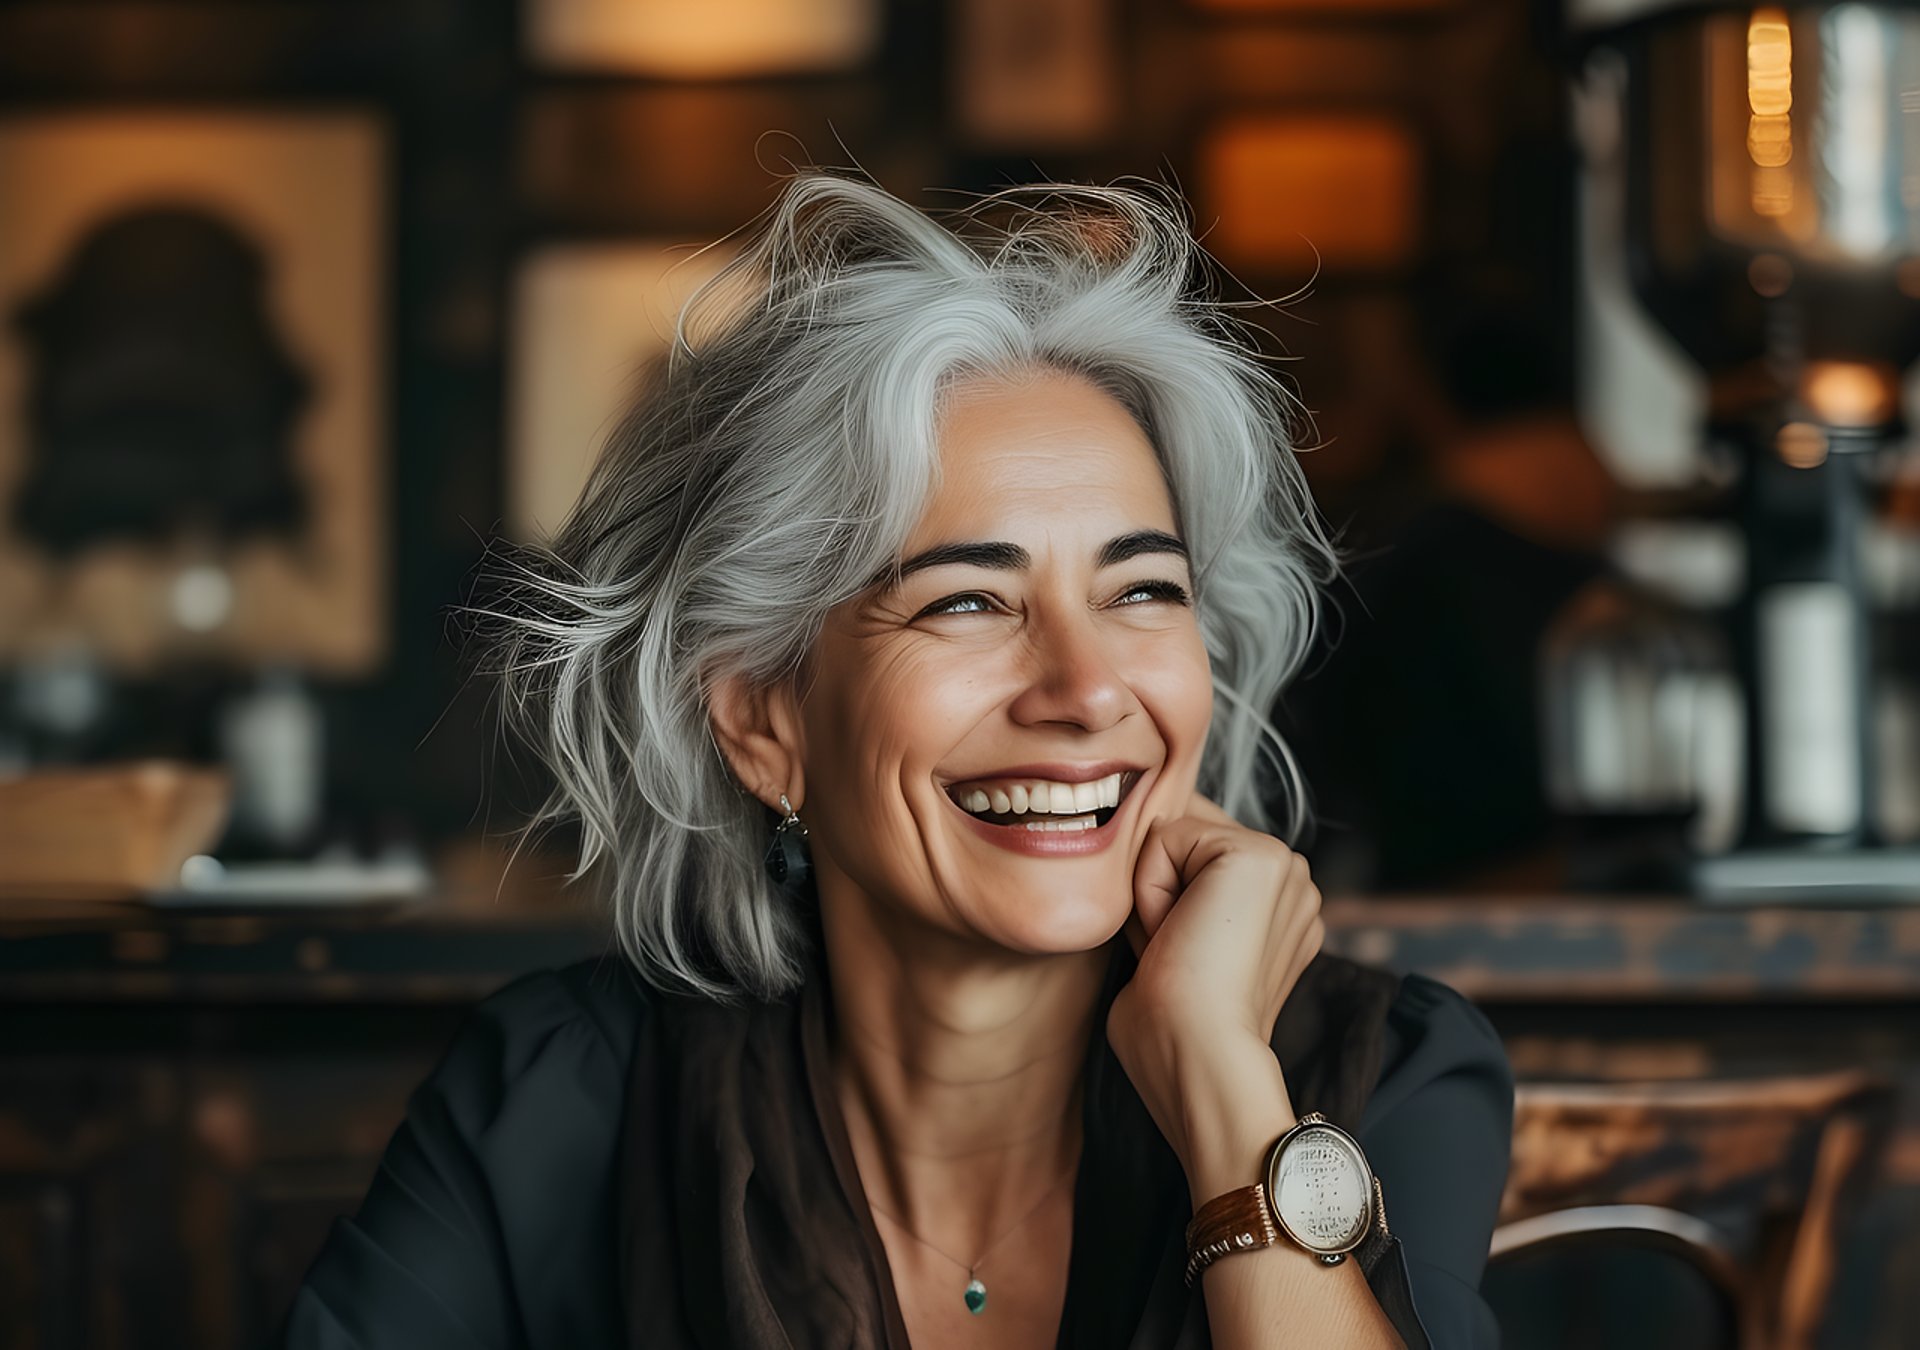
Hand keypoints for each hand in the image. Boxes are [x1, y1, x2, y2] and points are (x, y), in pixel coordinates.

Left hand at [1105, 791, 1324, 1184]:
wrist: (1199, 1058)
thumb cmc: (1174, 1033)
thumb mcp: (1172, 950)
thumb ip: (1169, 902)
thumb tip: (1139, 850)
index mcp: (1276, 910)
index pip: (1194, 861)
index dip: (1162, 904)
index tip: (1181, 961)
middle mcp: (1291, 884)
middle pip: (1184, 845)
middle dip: (1161, 893)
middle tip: (1179, 955)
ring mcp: (1284, 865)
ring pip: (1174, 839)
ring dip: (1156, 893)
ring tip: (1182, 949)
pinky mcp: (1258, 854)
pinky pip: (1166, 838)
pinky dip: (1151, 887)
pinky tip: (1181, 934)